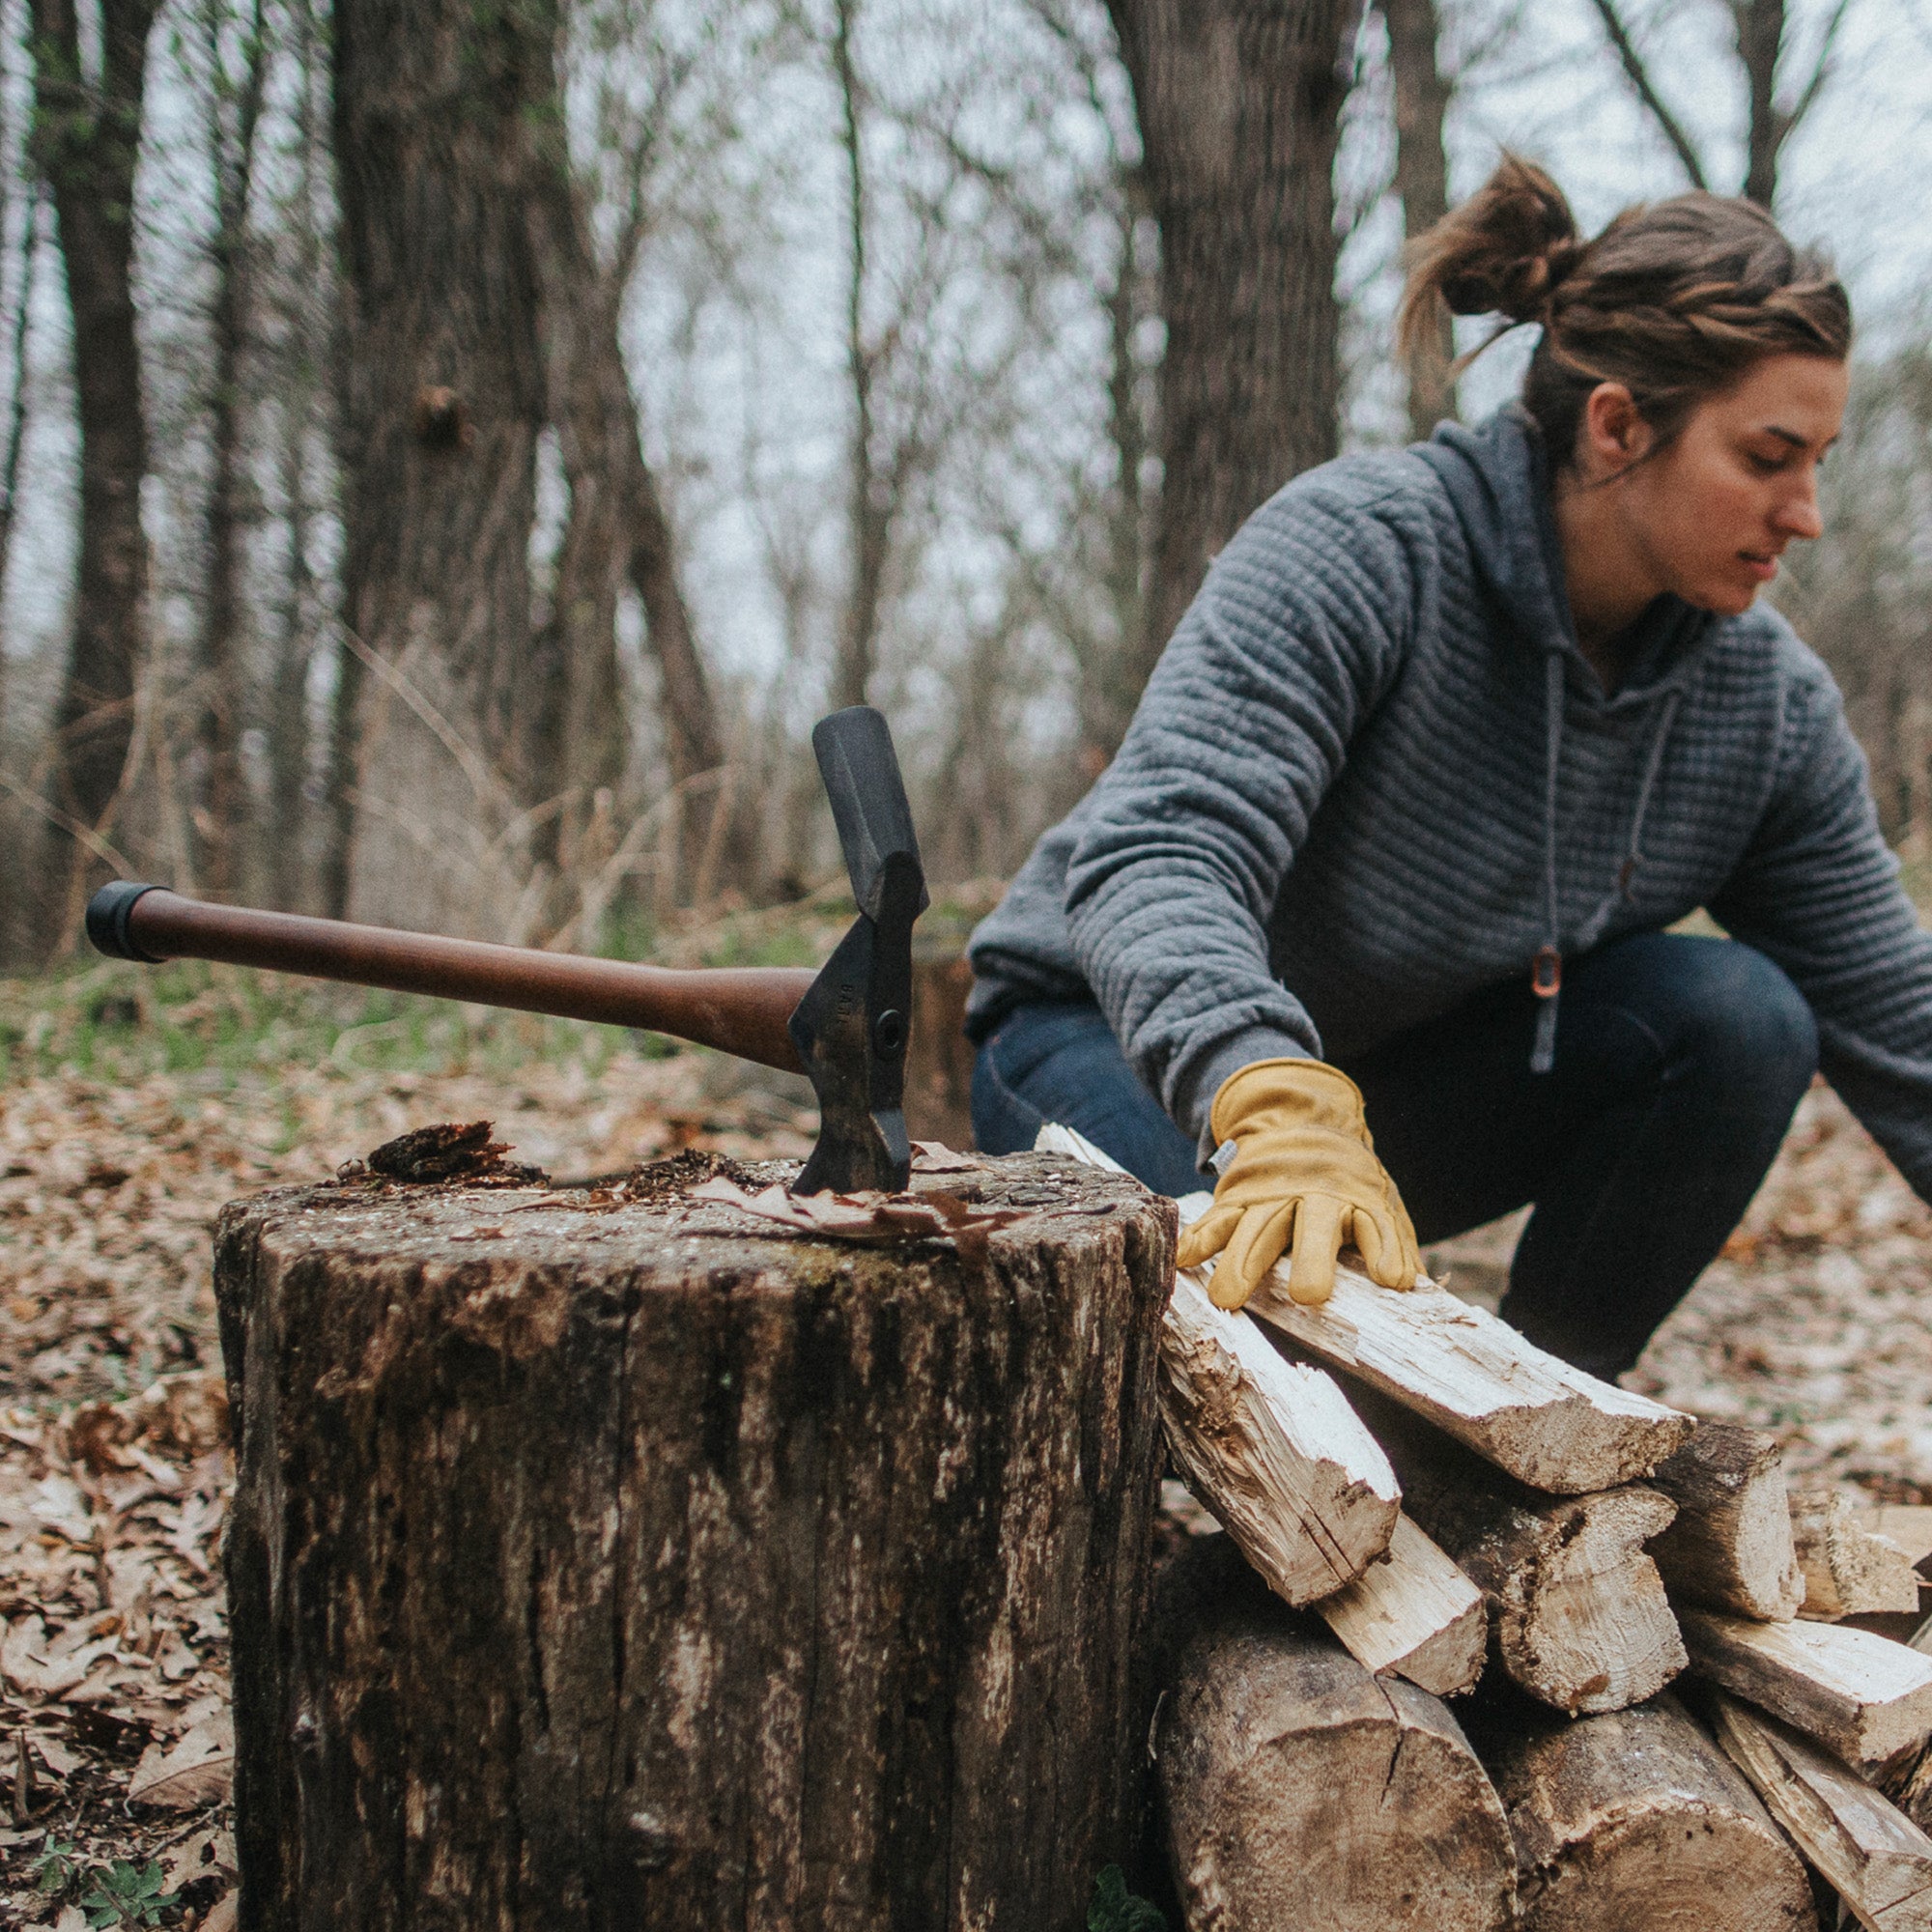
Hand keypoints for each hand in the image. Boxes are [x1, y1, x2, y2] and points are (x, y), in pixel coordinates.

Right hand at [1174, 1057, 1422, 1310]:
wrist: (1302, 1120)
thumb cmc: (1349, 1183)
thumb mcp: (1381, 1204)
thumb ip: (1394, 1245)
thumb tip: (1415, 1288)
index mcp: (1358, 1199)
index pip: (1375, 1225)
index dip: (1385, 1250)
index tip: (1393, 1278)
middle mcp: (1315, 1196)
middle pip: (1314, 1229)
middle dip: (1313, 1261)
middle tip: (1310, 1296)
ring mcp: (1272, 1195)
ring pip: (1258, 1227)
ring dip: (1243, 1261)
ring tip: (1227, 1296)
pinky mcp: (1238, 1196)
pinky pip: (1218, 1218)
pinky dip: (1200, 1237)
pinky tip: (1184, 1258)